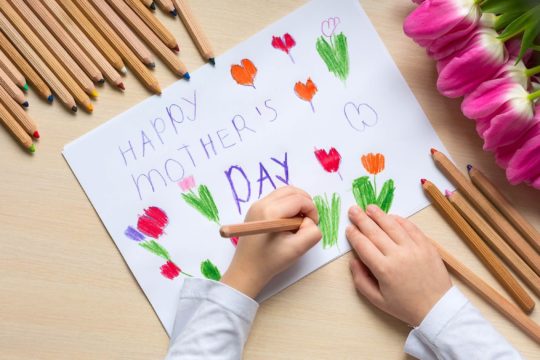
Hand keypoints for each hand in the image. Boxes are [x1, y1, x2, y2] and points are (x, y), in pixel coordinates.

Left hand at [221, 186, 321, 298]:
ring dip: (296, 203)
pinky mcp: (255, 209)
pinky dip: (287, 205)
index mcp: (271, 212)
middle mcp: (261, 203)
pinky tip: (287, 222)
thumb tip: (309, 221)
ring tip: (298, 222)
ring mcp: (256, 205)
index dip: (312, 210)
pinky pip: (276, 198)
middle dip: (305, 203)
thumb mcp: (297, 249)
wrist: (247, 270)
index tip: (312, 225)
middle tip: (308, 220)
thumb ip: (312, 232)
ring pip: (284, 192)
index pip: (299, 199)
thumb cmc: (271, 261)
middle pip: (291, 190)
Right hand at [346, 204, 451, 325]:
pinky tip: (391, 216)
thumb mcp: (377, 300)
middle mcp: (398, 255)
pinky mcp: (426, 245)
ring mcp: (414, 248)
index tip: (348, 228)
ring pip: (392, 226)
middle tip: (353, 210)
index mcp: (384, 269)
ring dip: (379, 215)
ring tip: (370, 208)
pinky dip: (400, 220)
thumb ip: (360, 280)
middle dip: (361, 220)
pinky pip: (411, 228)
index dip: (354, 235)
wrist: (437, 308)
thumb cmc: (405, 306)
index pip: (363, 246)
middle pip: (375, 232)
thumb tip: (353, 260)